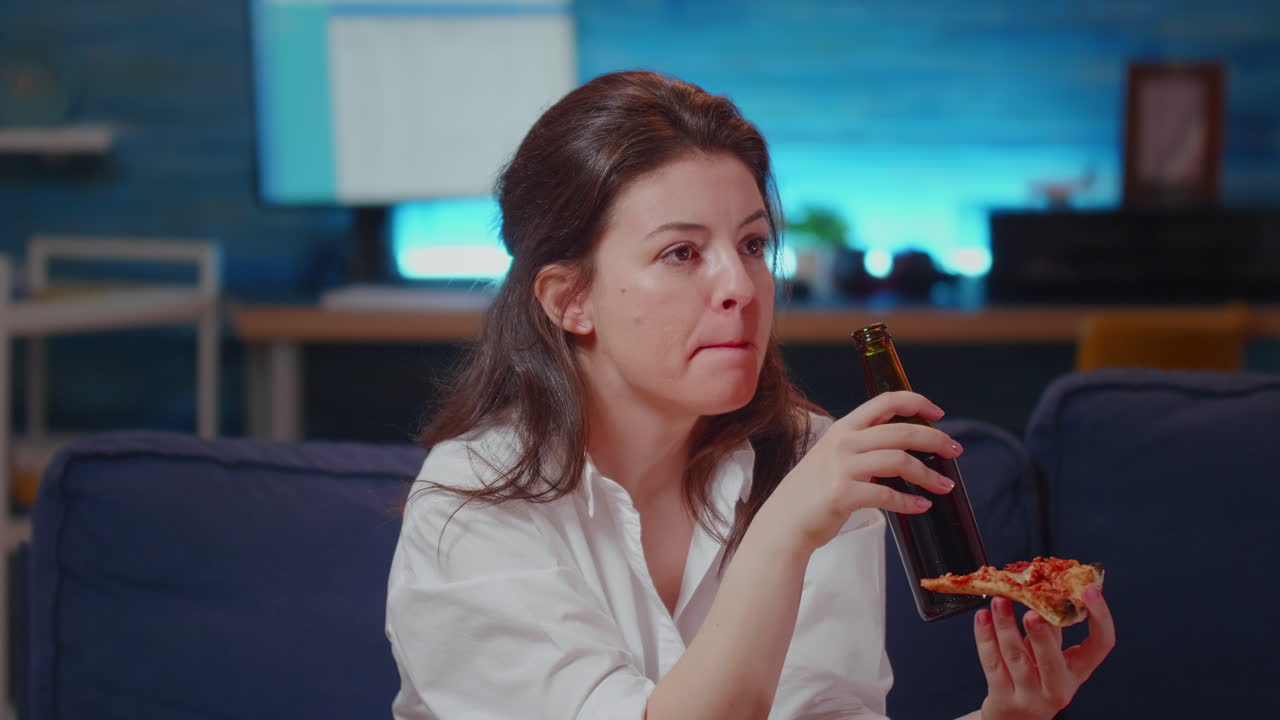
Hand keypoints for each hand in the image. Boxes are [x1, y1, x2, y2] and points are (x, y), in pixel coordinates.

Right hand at [755, 391, 961, 554]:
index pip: (885, 402)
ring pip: (899, 461)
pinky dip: (910, 502)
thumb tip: (902, 450)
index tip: (938, 412)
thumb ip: (860, 448)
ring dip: (928, 475)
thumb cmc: (811, 493)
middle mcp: (843, 442)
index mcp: (843, 428)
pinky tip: (921, 506)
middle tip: (954, 450)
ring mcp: (842, 467)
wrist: (783, 522)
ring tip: (945, 486)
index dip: (916, 402)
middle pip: (901, 431)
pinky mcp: (843, 494)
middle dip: (935, 439)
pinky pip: (887, 495)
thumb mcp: (831, 457)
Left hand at [974, 585, 1115, 719]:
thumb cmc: (1035, 681)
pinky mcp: (1002, 698)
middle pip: (1053, 661)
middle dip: (1043, 635)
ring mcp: (1030, 696)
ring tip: (1000, 601)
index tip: (1089, 591)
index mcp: (1077, 672)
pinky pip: (992, 663)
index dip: (1100, 618)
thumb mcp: (1051, 657)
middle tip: (1033, 613)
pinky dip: (985, 637)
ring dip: (1006, 626)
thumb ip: (1052, 629)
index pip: (1101, 645)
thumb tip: (1050, 587)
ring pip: (1016, 658)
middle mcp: (1058, 687)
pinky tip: (982, 617)